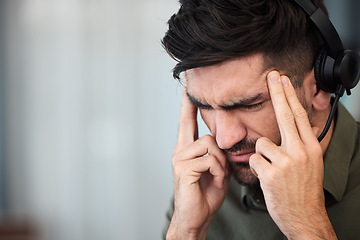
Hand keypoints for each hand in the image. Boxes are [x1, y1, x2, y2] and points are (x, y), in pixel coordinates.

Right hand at [167, 88, 230, 239]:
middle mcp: (180, 151)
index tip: (188, 88)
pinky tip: (214, 181)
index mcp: (187, 149)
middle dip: (220, 152)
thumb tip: (224, 142)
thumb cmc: (206, 193)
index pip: (187, 121)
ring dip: (221, 163)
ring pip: (210, 145)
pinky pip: (209, 160)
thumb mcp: (217, 169)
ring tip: (218, 177)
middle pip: (207, 134)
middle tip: (220, 170)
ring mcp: (180, 159)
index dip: (188, 105)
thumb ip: (218, 154)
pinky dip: (218, 171)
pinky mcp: (183, 169)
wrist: (196, 217)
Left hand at [249, 71, 336, 238]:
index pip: (299, 116)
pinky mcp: (271, 173)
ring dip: (263, 156)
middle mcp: (300, 152)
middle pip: (285, 116)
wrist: (304, 217)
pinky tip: (267, 178)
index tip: (283, 81)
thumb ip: (304, 144)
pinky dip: (257, 168)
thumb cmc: (304, 191)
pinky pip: (254, 160)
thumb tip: (304, 128)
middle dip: (277, 93)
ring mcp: (286, 163)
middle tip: (272, 76)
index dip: (289, 96)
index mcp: (311, 149)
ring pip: (262, 143)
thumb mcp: (312, 164)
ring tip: (273, 170)